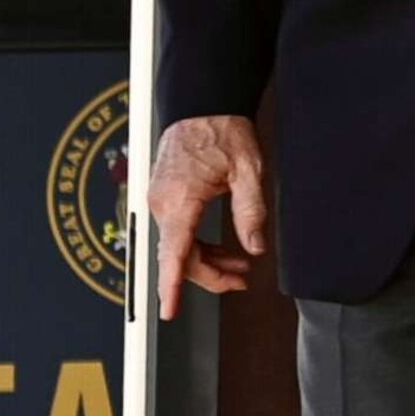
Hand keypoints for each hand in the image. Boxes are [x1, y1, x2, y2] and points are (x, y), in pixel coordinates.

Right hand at [149, 113, 268, 319]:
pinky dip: (197, 244)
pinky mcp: (163, 196)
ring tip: (239, 264)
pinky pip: (178, 231)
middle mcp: (162, 203)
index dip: (172, 286)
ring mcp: (159, 199)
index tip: (168, 311)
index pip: (174, 254)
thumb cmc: (222, 130)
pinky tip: (221, 246)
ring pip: (179, 246)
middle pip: (180, 257)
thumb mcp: (247, 171)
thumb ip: (251, 212)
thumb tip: (255, 247)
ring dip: (207, 259)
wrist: (202, 104)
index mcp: (180, 200)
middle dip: (211, 275)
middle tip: (243, 280)